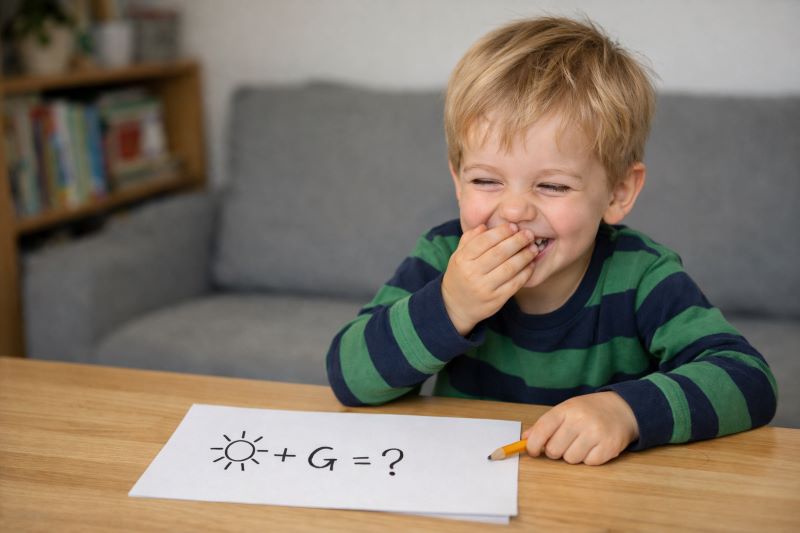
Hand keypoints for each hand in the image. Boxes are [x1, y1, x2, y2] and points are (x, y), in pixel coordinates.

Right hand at [442, 223, 536, 335]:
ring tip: (533, 248)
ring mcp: (484, 288)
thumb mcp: (458, 256)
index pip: (484, 241)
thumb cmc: (459, 276)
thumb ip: (469, 240)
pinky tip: (530, 264)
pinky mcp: (496, 300)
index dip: (501, 232)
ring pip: (509, 268)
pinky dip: (525, 272)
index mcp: (462, 260)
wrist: (455, 306)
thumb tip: (485, 226)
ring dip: (524, 256)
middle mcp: (472, 273)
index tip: (513, 226)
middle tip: (529, 234)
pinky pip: (515, 283)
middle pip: (499, 253)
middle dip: (517, 241)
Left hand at [522, 391, 639, 465]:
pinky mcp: (609, 447)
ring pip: (570, 459)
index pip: (542, 430)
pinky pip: (588, 463)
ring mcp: (596, 434)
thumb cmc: (589, 411)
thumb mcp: (566, 410)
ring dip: (573, 455)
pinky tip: (594, 446)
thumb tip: (525, 439)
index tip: (532, 451)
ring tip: (582, 443)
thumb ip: (545, 424)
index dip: (532, 445)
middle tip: (564, 443)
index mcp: (566, 409)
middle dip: (555, 451)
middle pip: (554, 450)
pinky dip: (589, 458)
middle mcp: (580, 420)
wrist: (623, 409)